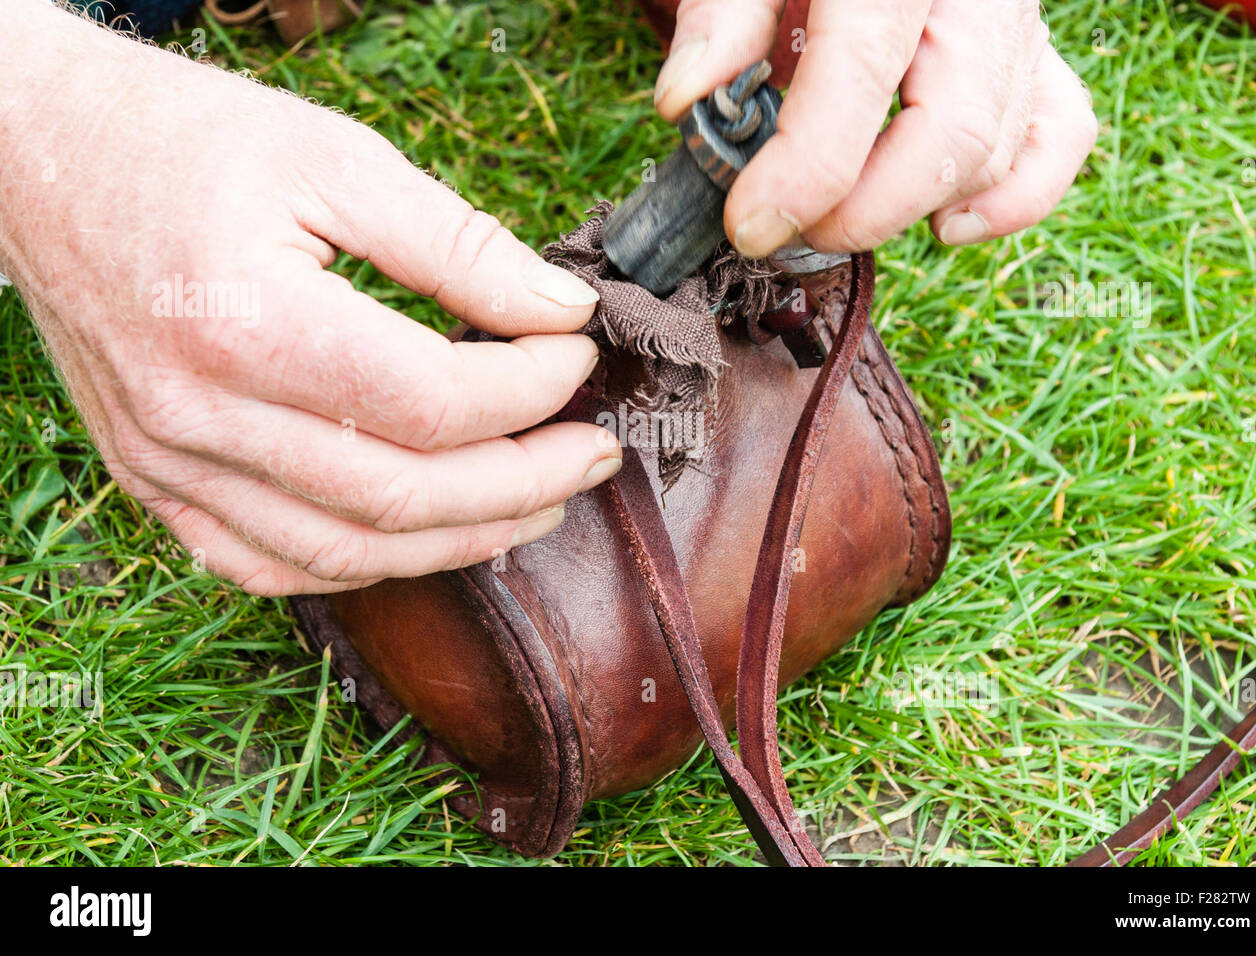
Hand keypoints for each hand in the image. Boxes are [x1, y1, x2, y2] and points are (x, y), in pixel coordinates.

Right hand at [0, 6, 620, 595]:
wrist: (38, 156)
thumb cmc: (185, 141)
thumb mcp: (336, 157)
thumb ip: (459, 244)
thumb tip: (562, 311)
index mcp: (246, 320)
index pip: (430, 402)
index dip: (530, 389)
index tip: (576, 353)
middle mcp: (199, 411)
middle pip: (400, 496)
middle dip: (523, 483)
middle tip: (593, 455)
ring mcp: (168, 459)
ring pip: (343, 550)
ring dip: (460, 541)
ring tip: (539, 506)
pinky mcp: (153, 478)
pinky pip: (266, 564)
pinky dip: (361, 563)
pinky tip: (425, 537)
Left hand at [652, 0, 1097, 254]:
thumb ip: (720, 15)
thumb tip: (685, 101)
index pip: (865, 72)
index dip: (808, 168)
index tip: (749, 224)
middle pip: (954, 131)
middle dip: (864, 212)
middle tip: (788, 233)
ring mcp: (1019, 24)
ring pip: (999, 148)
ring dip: (912, 209)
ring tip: (835, 217)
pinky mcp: (1037, 55)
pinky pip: (1059, 135)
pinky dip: (1012, 198)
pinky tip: (944, 227)